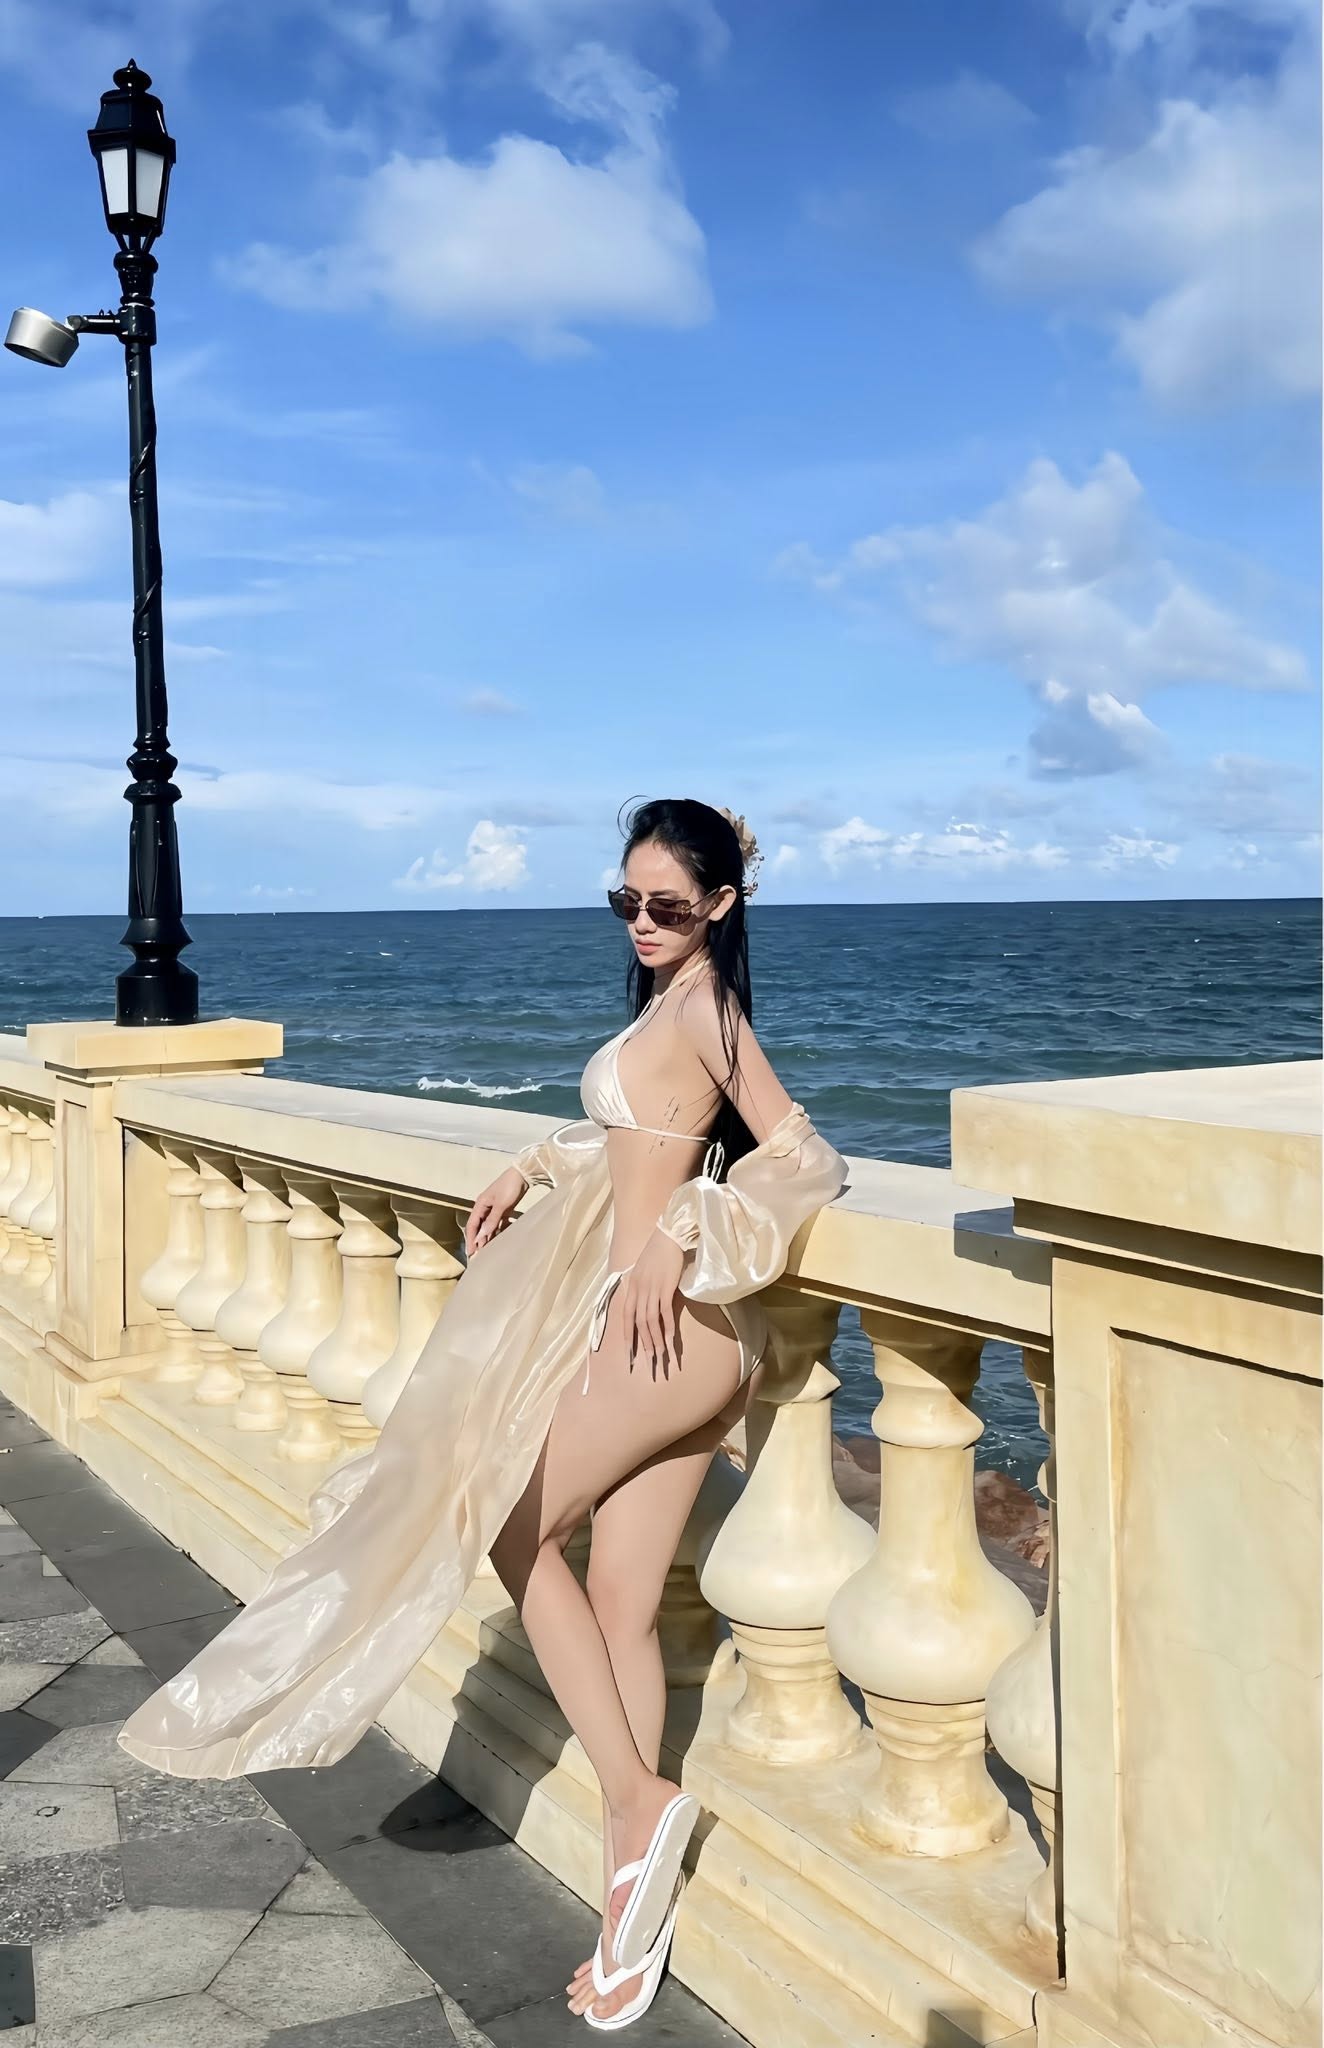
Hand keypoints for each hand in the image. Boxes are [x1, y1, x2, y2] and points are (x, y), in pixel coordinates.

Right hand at [464, 1166, 528, 1257]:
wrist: (523, 1175)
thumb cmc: (510, 1187)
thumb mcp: (501, 1205)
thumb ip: (492, 1220)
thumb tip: (482, 1235)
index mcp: (480, 1204)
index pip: (472, 1225)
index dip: (470, 1239)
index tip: (471, 1252)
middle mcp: (485, 1207)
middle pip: (478, 1227)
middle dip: (477, 1241)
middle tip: (478, 1256)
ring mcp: (494, 1209)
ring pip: (488, 1226)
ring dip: (487, 1237)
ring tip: (487, 1251)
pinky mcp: (504, 1209)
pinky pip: (497, 1223)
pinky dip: (497, 1231)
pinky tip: (498, 1240)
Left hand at [620, 1228, 685, 1378]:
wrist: (669, 1236)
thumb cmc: (658, 1252)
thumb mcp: (643, 1271)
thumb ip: (642, 1289)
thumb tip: (644, 1305)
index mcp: (631, 1287)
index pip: (626, 1318)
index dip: (628, 1338)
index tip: (630, 1357)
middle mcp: (638, 1290)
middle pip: (638, 1324)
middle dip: (643, 1346)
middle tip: (649, 1364)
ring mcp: (651, 1290)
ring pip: (650, 1322)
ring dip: (655, 1342)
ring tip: (659, 1358)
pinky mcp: (666, 1288)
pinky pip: (665, 1313)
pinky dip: (667, 1329)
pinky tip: (670, 1342)